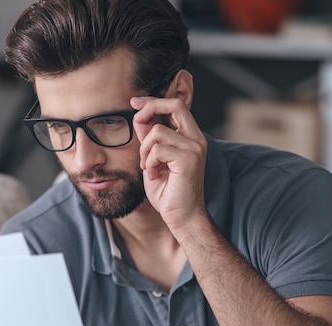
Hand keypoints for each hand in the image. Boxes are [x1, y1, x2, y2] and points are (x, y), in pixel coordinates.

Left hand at [131, 96, 207, 233]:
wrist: (182, 217)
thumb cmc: (169, 192)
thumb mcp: (154, 160)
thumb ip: (150, 139)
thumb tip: (141, 118)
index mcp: (191, 138)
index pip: (176, 106)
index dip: (154, 101)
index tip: (135, 103)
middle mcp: (197, 139)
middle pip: (174, 105)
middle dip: (150, 108)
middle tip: (137, 120)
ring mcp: (195, 148)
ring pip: (157, 132)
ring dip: (144, 150)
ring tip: (148, 167)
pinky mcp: (188, 159)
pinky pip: (157, 150)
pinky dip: (148, 163)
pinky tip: (154, 176)